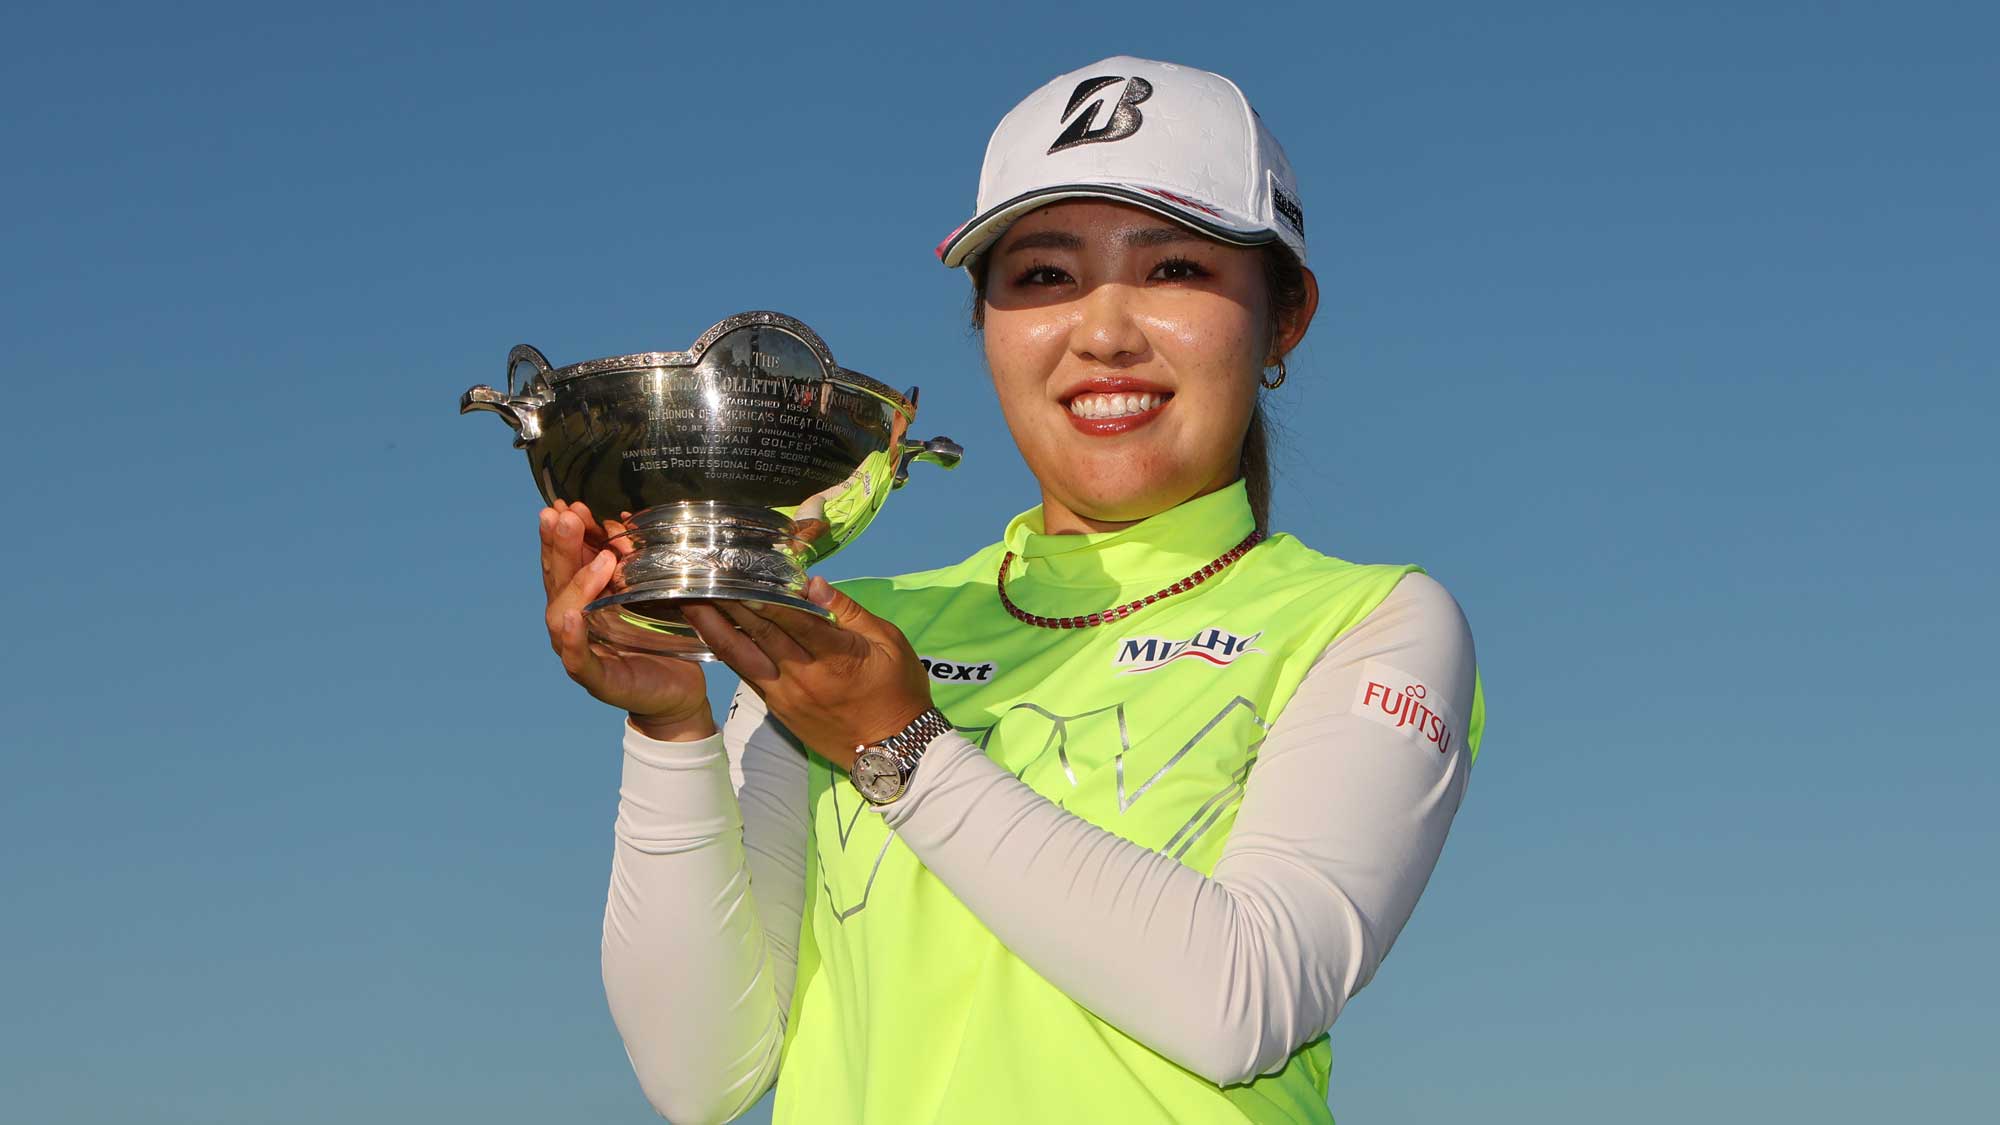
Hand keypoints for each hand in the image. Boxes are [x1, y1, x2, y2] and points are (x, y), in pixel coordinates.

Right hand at [539, 500, 715, 741]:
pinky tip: (570, 617)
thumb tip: (616, 522)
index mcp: (582, 600)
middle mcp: (573, 624)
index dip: (560, 535)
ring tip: (593, 557)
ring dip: (575, 584)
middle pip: (558, 582)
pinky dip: (571, 639)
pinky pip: (578, 660)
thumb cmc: (659, 638)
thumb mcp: (645, 592)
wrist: (677, 689)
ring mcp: (581, 653)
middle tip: (564, 516)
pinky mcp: (599, 681)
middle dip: (560, 547)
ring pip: (562, 615)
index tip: (564, 505)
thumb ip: (627, 563)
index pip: (564, 563)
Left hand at [682, 578, 932, 772]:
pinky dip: (728, 652)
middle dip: (730, 603)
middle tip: (703, 577)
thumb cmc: (898, 691)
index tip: (738, 575)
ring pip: (744, 656)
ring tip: (691, 603)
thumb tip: (815, 584)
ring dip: (716, 628)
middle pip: (761, 633)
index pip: (793, 619)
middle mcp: (804, 676)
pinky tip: (712, 633)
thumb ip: (850, 613)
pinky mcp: (779, 708)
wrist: (894, 750)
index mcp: (836, 657)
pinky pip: (747, 676)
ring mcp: (787, 695)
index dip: (763, 597)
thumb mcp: (890, 644)